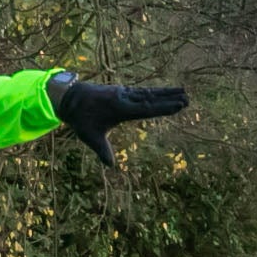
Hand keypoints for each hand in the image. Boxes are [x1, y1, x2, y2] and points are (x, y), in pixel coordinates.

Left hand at [47, 73, 188, 165]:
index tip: (179, 104)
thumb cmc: (81, 119)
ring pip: (148, 93)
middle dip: (169, 98)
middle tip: (187, 98)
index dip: (164, 107)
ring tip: (182, 91)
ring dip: (165, 92)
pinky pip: (141, 91)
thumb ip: (103, 150)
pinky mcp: (121, 91)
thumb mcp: (90, 136)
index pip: (147, 109)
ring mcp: (123, 93)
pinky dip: (154, 92)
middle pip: (151, 99)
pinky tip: (162, 92)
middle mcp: (124, 98)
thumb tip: (110, 165)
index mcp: (120, 108)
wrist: (70, 97)